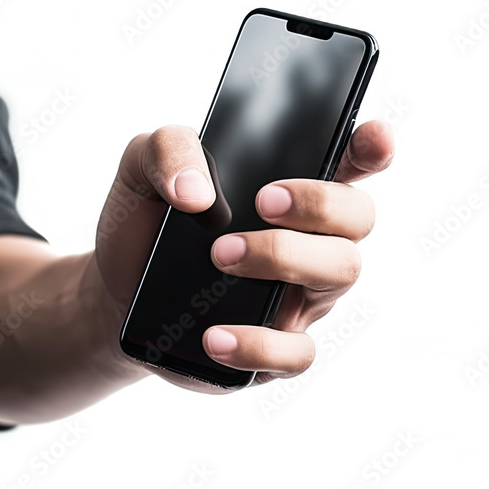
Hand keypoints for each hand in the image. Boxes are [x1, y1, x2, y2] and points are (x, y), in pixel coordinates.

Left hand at [94, 121, 393, 390]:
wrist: (114, 291)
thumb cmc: (147, 221)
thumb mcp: (141, 168)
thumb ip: (167, 150)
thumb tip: (195, 192)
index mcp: (290, 186)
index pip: (350, 159)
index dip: (372, 147)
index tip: (374, 135)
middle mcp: (311, 238)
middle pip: (359, 217)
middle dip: (318, 204)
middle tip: (260, 202)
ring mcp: (302, 295)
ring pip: (340, 273)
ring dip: (285, 259)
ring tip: (220, 256)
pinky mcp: (277, 347)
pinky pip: (298, 353)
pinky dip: (259, 343)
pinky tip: (213, 335)